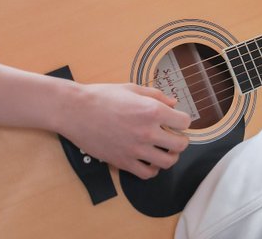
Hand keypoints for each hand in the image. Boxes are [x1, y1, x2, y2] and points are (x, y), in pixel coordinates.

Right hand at [62, 82, 190, 179]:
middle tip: (173, 135)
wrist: (77, 110)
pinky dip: (153, 169)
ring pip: (167, 162)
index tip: (177, 120)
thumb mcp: (132, 88)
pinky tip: (149, 159)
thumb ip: (156, 96)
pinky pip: (148, 173)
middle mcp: (147, 132)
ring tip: (163, 148)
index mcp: (151, 110)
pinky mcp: (124, 162)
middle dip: (180, 139)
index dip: (182, 120)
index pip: (184, 122)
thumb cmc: (102, 96)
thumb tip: (173, 104)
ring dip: (170, 156)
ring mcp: (136, 150)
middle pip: (180, 145)